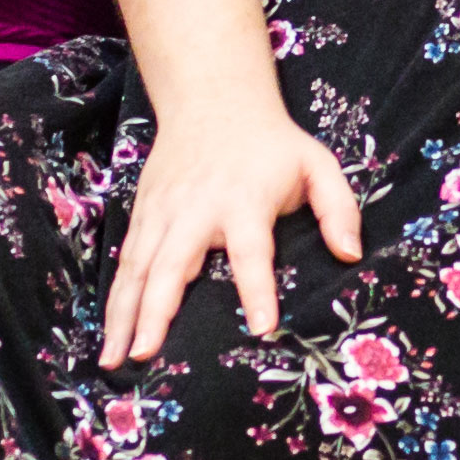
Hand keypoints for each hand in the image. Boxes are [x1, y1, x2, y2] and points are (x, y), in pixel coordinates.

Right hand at [101, 96, 365, 365]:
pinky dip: (114, 298)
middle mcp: (196, 209)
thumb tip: (350, 255)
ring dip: (123, 315)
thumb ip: (338, 208)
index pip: (252, 252)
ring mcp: (162, 212)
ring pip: (138, 269)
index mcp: (244, 201)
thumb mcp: (317, 164)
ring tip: (112, 360)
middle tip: (147, 355)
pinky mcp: (142, 213)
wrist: (213, 99)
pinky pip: (126, 261)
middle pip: (173, 265)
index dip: (258, 289)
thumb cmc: (272, 144)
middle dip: (157, 311)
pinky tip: (109, 334)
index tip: (262, 328)